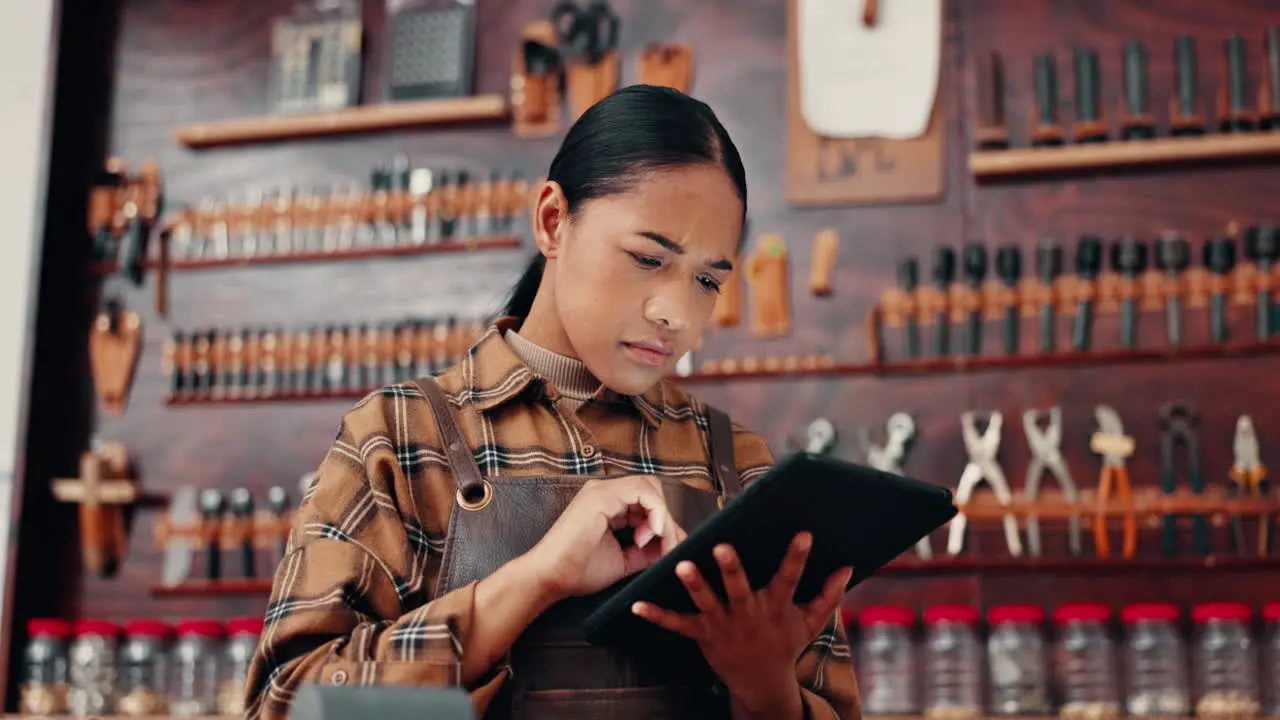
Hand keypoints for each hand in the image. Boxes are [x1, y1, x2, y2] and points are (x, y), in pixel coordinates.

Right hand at [525, 475, 685, 600]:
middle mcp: (605, 491)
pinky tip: (653, 533)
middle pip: (652, 490)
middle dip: (666, 518)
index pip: (647, 501)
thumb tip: (671, 545)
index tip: (663, 549)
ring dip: (663, 517)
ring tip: (660, 543)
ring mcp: (602, 490)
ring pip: (650, 488)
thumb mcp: (624, 558)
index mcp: (608, 504)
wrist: (550, 578)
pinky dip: (656, 511)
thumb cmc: (578, 570)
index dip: (663, 522)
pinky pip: (643, 492)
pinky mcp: (601, 496)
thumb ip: (647, 550)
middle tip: (667, 546)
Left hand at [631, 532, 851, 713]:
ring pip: (707, 602)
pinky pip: (678, 624)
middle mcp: (749, 614)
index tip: (804, 533)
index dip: (796, 556)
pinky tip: (636, 604)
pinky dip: (657, 615)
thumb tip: (848, 568)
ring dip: (694, 584)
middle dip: (730, 567)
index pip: (788, 577)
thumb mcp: (810, 622)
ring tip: (681, 565)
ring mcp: (724, 625)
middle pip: (739, 587)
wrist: (761, 683)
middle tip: (722, 546)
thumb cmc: (784, 644)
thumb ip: (828, 595)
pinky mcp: (703, 635)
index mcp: (775, 607)